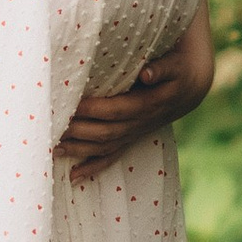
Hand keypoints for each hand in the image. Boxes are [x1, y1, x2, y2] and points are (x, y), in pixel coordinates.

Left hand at [57, 19, 214, 184]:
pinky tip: (74, 176)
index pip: (117, 110)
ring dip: (79, 149)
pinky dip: (92, 167)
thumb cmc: (177, 71)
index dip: (95, 109)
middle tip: (52, 126)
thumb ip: (162, 68)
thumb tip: (146, 73)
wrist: (189, 88)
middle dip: (78, 130)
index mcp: (148, 105)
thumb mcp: (175, 66)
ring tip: (53, 149)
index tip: (73, 103)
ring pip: (104, 146)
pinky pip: (111, 157)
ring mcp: (133, 134)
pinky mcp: (130, 139)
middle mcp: (139, 124)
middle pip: (105, 131)